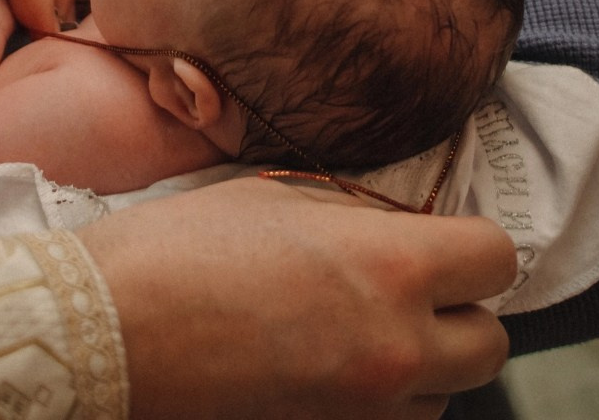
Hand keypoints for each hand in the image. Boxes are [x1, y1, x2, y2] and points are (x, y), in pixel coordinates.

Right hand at [77, 177, 515, 418]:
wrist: (102, 331)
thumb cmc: (176, 249)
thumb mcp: (272, 200)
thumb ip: (353, 217)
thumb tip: (395, 227)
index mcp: (388, 265)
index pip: (496, 257)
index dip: (469, 245)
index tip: (440, 243)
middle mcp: (395, 345)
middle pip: (490, 343)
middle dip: (459, 313)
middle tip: (408, 292)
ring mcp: (364, 409)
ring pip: (446, 396)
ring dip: (422, 366)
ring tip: (361, 336)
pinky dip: (380, 403)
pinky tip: (330, 373)